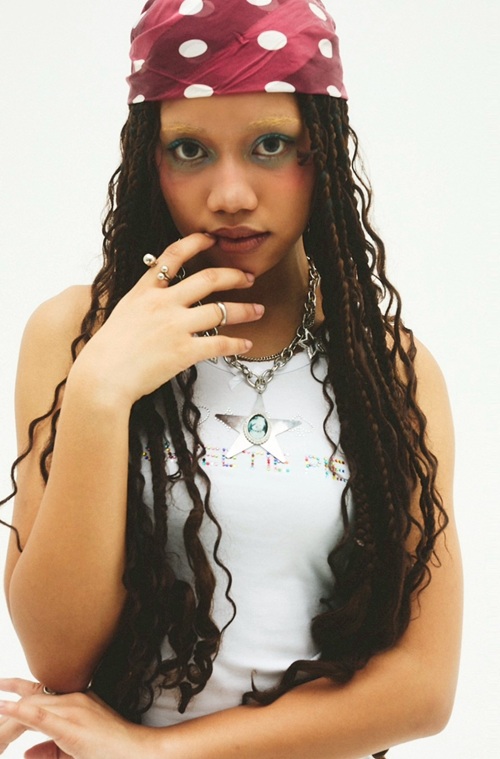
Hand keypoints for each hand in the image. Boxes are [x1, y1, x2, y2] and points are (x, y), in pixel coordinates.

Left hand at [0, 679, 158, 758]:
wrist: (140, 753)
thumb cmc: (112, 753)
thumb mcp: (75, 750)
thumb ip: (50, 750)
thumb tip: (25, 753)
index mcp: (75, 703)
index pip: (40, 693)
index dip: (17, 688)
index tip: (0, 685)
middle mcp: (74, 701)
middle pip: (32, 699)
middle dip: (8, 704)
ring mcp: (74, 711)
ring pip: (33, 705)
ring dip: (8, 713)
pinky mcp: (73, 727)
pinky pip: (42, 717)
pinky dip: (21, 711)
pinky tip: (5, 707)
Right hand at [72, 233, 263, 404]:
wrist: (102, 377)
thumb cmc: (107, 353)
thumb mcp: (122, 315)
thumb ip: (142, 304)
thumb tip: (157, 300)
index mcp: (145, 292)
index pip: (173, 256)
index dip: (195, 244)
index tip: (211, 240)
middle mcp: (163, 304)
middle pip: (208, 279)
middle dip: (233, 276)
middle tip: (248, 277)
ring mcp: (175, 326)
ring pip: (220, 310)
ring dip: (244, 310)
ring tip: (258, 310)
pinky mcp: (184, 351)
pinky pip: (219, 344)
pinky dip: (236, 344)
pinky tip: (246, 344)